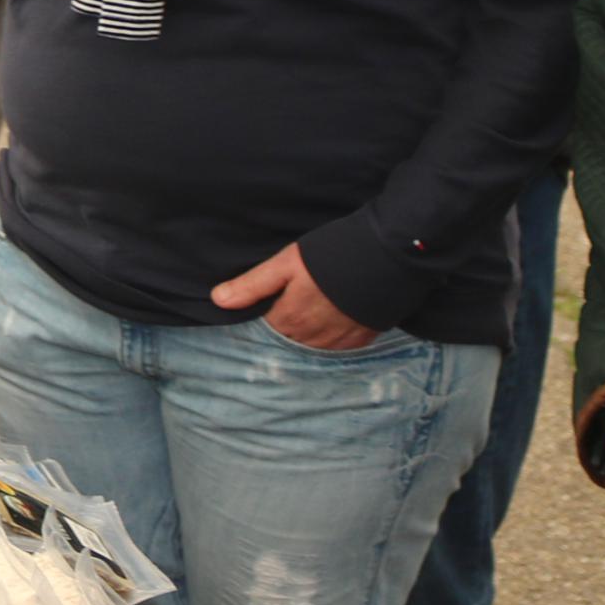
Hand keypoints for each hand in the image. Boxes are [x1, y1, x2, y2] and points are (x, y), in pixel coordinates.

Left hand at [209, 246, 381, 350]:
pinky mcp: (362, 339)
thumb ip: (252, 285)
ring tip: (310, 319)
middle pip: (289, 343)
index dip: (262, 323)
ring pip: (313, 349)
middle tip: (289, 314)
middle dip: (285, 333)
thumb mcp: (286, 263)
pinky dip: (332, 340)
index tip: (263, 314)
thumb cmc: (331, 255)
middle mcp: (313, 338)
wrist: (387, 256)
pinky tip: (332, 324)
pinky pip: (339, 349)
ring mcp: (339, 342)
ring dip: (307, 339)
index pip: (266, 332)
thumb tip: (218, 300)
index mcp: (290, 319)